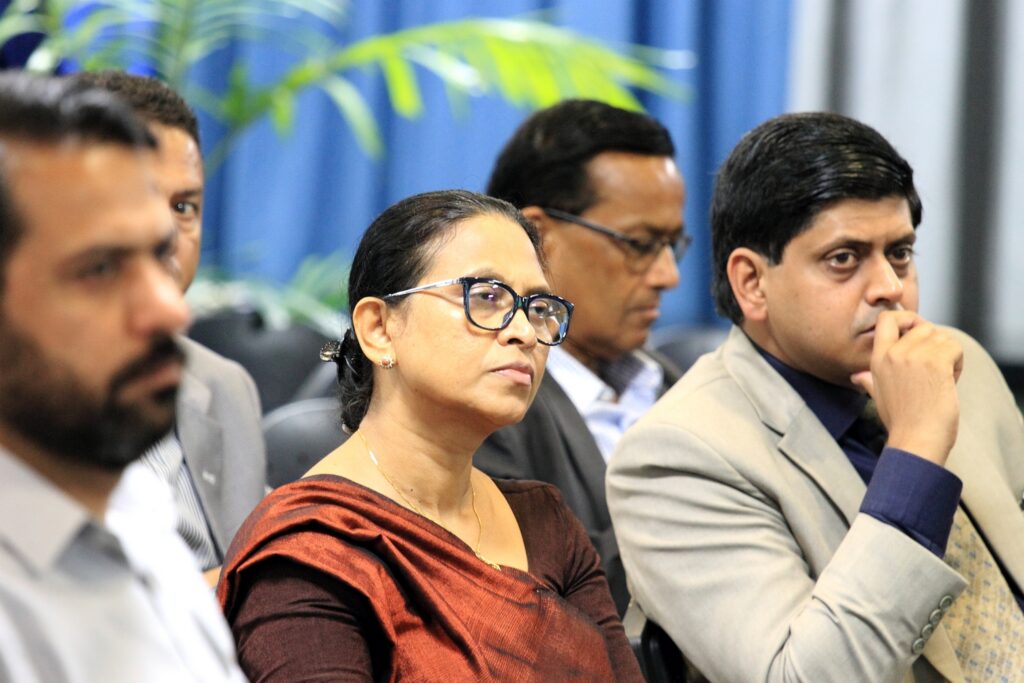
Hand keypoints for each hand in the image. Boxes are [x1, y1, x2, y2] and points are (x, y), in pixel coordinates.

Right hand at [849, 310, 962, 465]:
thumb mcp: (878, 396)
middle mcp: (894, 353)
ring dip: (949, 354)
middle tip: (936, 367)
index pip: (886, 318)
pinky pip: (955, 348)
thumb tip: (857, 377)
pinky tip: (951, 381)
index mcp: (878, 359)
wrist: (916, 440)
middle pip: (923, 326)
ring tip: (943, 377)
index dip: (906, 318)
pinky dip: (958, 363)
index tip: (915, 334)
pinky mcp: (936, 363)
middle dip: (935, 343)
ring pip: (942, 336)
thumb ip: (869, 381)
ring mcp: (914, 356)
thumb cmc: (900, 422)